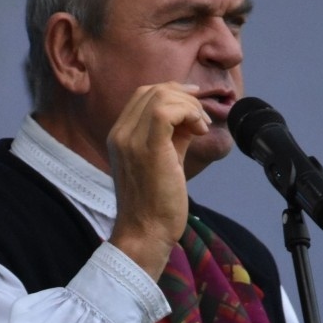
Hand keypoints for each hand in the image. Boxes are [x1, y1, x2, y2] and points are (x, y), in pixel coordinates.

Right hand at [108, 82, 209, 279]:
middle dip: (184, 96)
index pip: (142, 94)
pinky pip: (166, 112)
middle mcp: (120, 134)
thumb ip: (173, 136)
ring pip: (161, 97)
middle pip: (152, 90)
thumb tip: (190, 117)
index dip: (172, 91)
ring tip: (202, 128)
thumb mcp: (164, 161)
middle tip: (202, 118)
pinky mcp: (149, 149)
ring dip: (190, 107)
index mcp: (119, 135)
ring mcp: (131, 141)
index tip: (194, 103)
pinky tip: (200, 131)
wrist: (146, 233)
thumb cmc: (156, 204)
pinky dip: (189, 114)